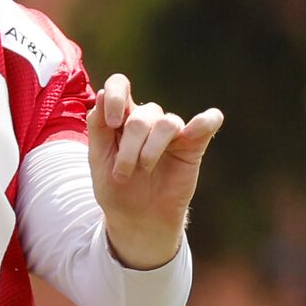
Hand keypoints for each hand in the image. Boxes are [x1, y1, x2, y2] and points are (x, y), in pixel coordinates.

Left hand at [88, 74, 221, 268]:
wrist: (137, 220)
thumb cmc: (115, 189)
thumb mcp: (98, 159)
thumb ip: (98, 127)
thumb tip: (99, 93)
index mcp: (121, 117)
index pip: (119, 85)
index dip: (115, 96)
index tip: (112, 122)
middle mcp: (147, 119)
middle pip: (142, 114)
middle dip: (129, 146)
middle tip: (122, 173)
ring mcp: (172, 132)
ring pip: (166, 122)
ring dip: (151, 148)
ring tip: (144, 170)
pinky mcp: (193, 145)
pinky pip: (208, 122)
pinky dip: (204, 121)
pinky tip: (193, 131)